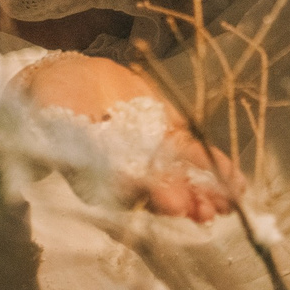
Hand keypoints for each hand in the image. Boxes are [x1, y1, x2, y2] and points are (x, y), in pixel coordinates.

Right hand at [12, 54, 248, 222]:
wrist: (70, 79)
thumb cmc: (51, 101)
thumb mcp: (53, 113)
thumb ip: (64, 130)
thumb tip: (71, 141)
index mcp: (94, 175)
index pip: (120, 188)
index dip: (142, 194)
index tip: (164, 200)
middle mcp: (126, 174)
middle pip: (156, 191)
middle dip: (182, 200)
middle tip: (203, 211)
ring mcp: (151, 157)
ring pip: (181, 178)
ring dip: (204, 192)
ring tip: (226, 203)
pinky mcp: (169, 136)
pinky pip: (195, 155)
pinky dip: (216, 168)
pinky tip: (237, 182)